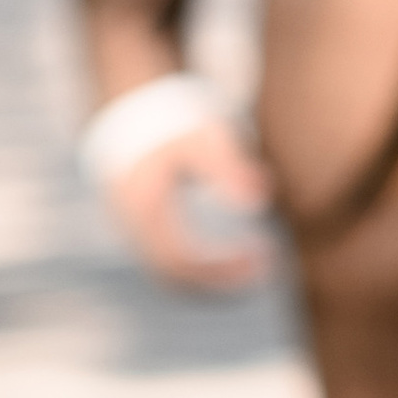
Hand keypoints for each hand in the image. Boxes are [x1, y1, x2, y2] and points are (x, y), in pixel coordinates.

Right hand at [104, 114, 278, 294]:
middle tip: (264, 266)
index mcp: (146, 208)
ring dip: (211, 278)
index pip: (180, 260)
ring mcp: (136, 232)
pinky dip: (201, 270)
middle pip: (175, 275)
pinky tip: (233, 259)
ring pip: (171, 274)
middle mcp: (135, 227)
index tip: (262, 259)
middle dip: (220, 278)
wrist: (133, 118)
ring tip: (255, 264)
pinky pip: (171, 264)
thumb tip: (262, 201)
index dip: (220, 270)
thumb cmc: (175, 128)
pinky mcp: (144, 232)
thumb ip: (230, 167)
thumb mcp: (205, 139)